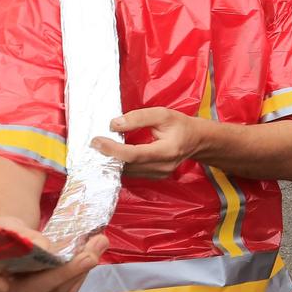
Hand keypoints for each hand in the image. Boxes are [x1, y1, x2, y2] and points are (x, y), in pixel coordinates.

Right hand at [0, 217, 107, 291]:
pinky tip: (91, 256)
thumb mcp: (1, 228)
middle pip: (32, 290)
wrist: (3, 248)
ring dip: (80, 271)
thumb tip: (41, 247)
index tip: (5, 282)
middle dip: (67, 269)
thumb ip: (17, 236)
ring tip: (99, 244)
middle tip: (92, 249)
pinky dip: (78, 276)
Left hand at [93, 107, 210, 178]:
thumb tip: (114, 124)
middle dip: (108, 155)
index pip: (134, 155)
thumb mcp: (163, 114)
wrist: (197, 140)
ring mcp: (158, 175)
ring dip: (113, 161)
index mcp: (166, 151)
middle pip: (128, 165)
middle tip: (94, 143)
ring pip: (128, 171)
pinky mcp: (154, 177)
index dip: (113, 149)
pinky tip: (114, 154)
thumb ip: (139, 117)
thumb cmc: (181, 125)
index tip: (96, 141)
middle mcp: (162, 167)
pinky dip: (121, 164)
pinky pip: (132, 172)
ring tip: (101, 147)